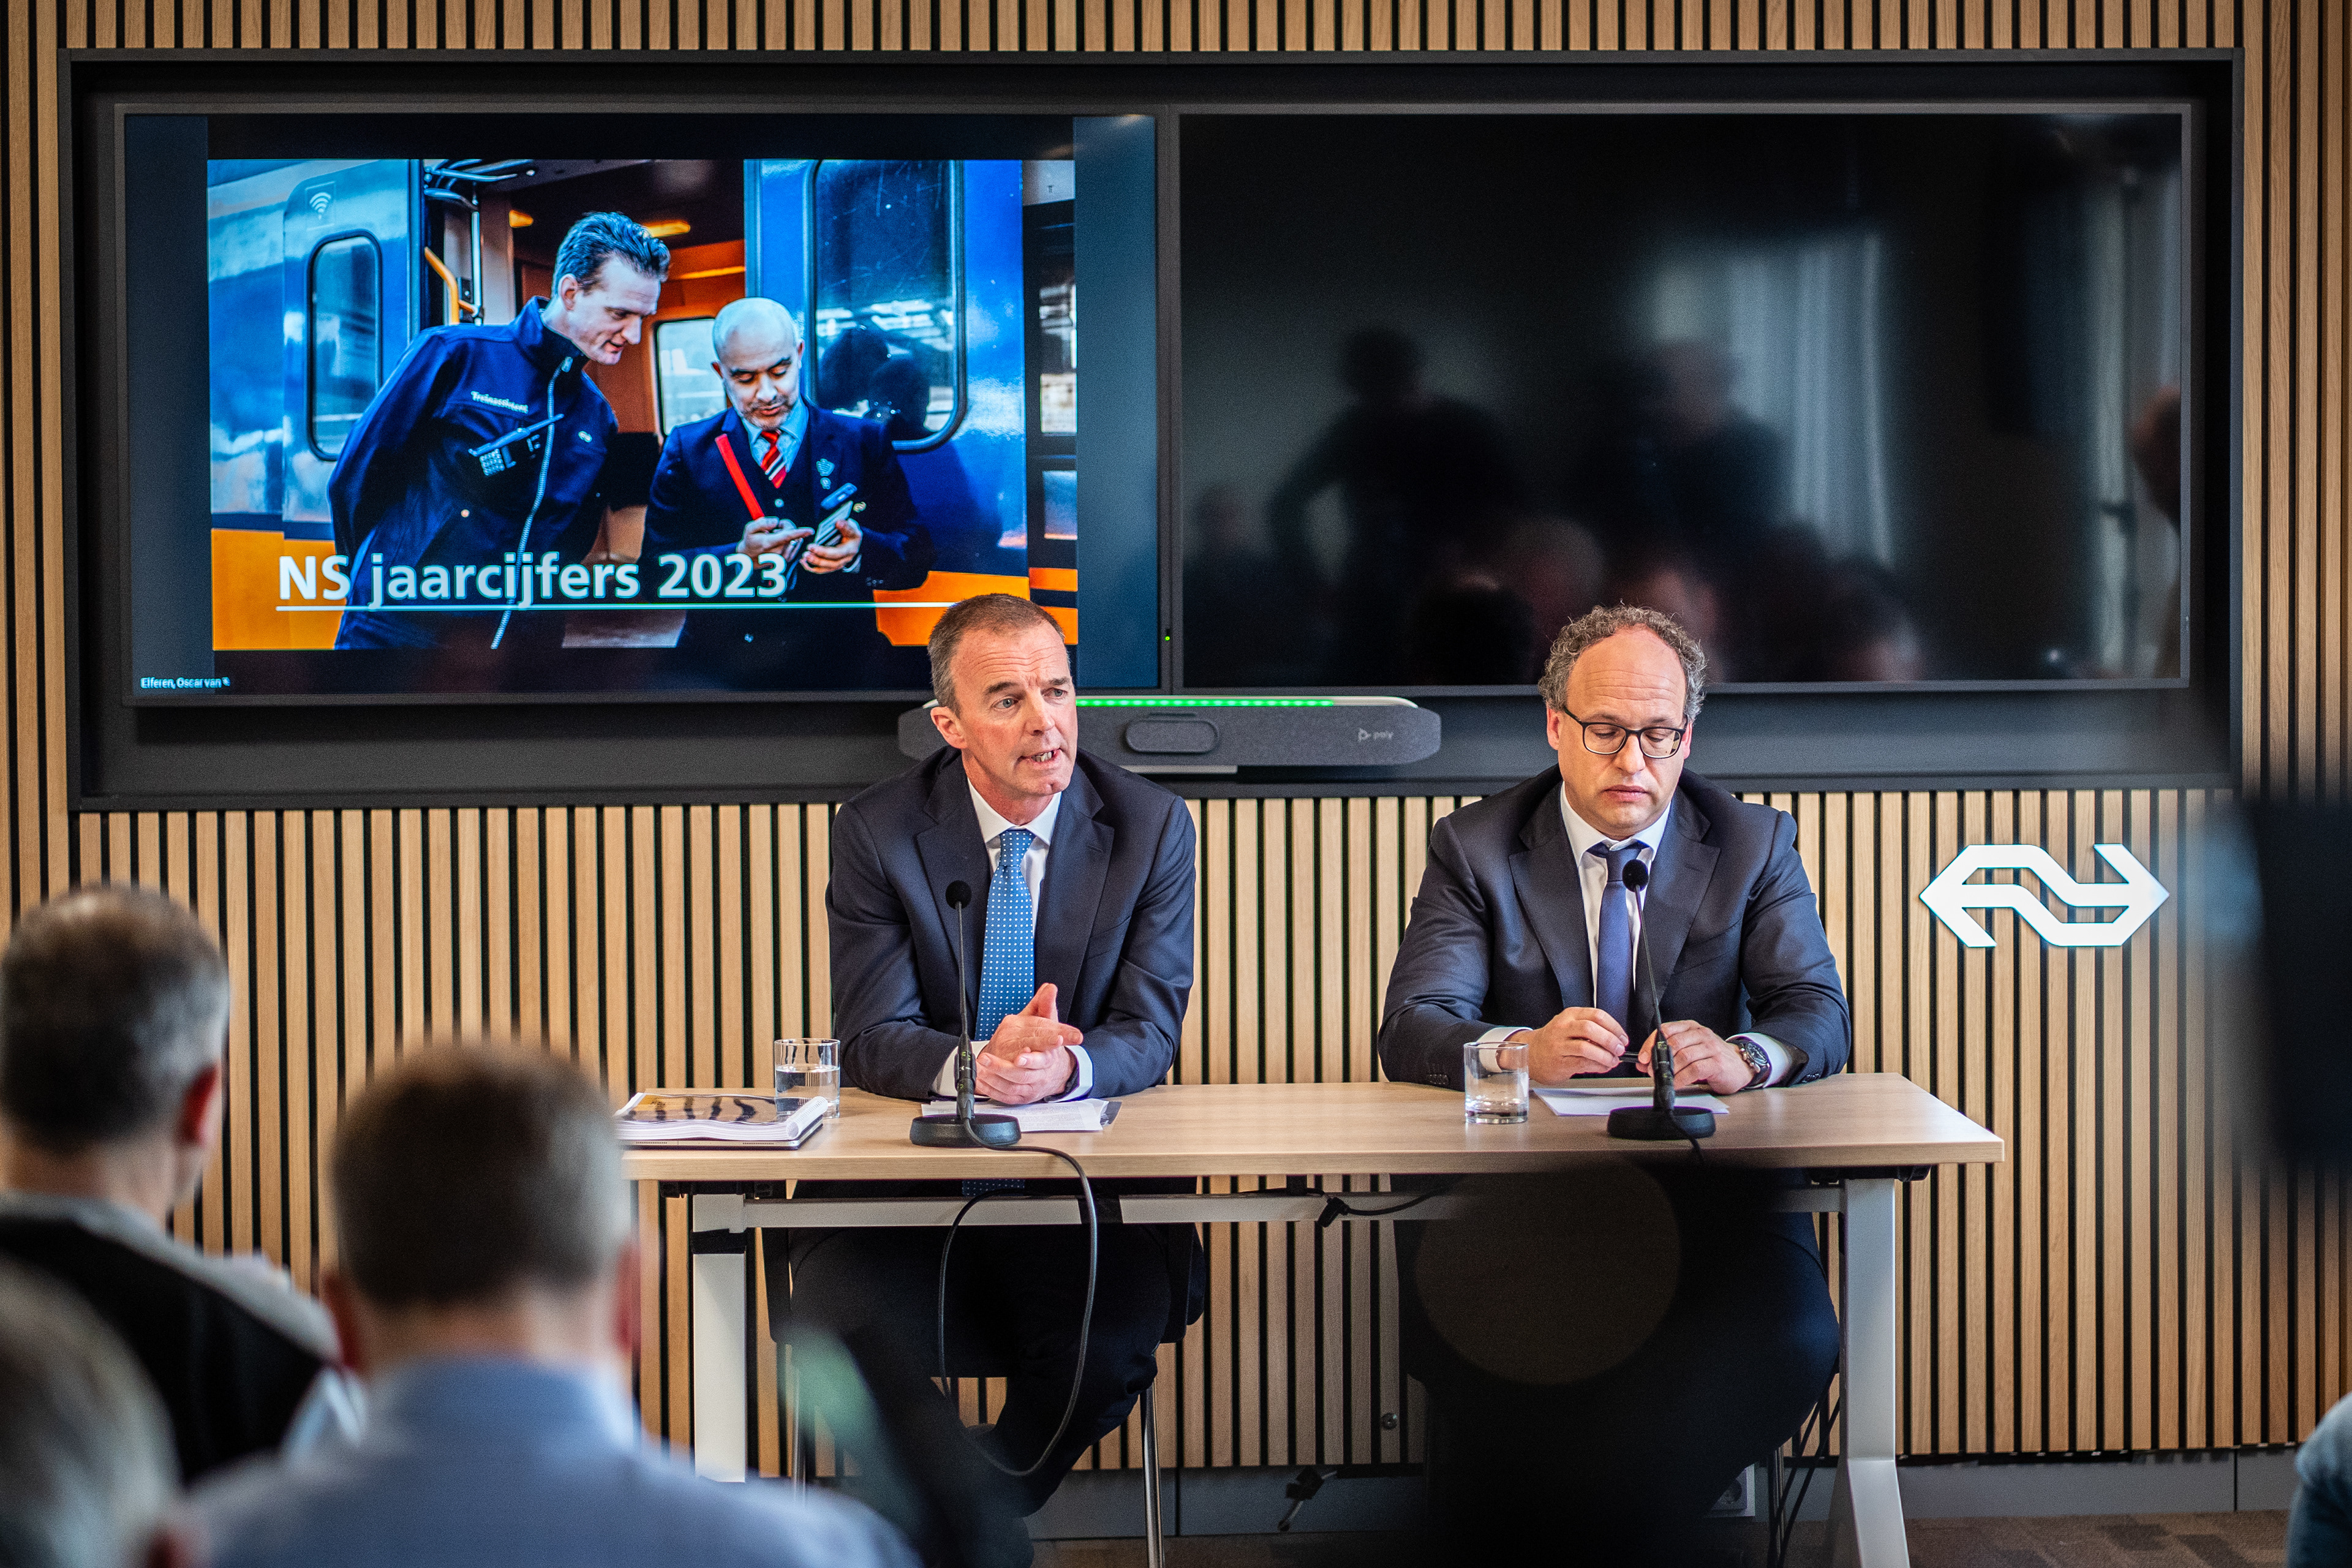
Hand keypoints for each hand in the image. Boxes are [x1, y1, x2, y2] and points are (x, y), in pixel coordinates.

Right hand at [739, 522, 812, 558]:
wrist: (749, 558)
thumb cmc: (750, 541)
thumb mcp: (750, 529)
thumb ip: (762, 522)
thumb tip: (776, 521)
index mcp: (769, 543)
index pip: (787, 536)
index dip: (799, 532)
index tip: (810, 531)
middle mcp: (778, 551)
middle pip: (791, 532)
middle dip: (784, 526)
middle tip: (773, 529)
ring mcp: (783, 556)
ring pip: (794, 538)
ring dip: (787, 534)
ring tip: (774, 537)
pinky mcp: (787, 558)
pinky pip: (795, 543)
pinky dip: (789, 540)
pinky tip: (779, 542)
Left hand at [800, 515, 862, 573]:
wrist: (852, 538)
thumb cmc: (851, 531)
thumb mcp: (851, 526)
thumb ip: (846, 525)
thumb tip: (838, 523)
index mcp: (850, 550)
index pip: (837, 553)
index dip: (824, 552)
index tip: (811, 547)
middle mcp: (846, 559)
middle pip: (831, 564)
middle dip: (817, 560)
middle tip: (806, 554)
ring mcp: (840, 563)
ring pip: (826, 568)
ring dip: (814, 564)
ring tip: (804, 557)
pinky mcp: (833, 565)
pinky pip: (822, 569)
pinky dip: (812, 567)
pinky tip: (804, 562)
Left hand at [977, 983, 1083, 1104]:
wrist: (1054, 1072)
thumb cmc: (1048, 1046)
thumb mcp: (1049, 1024)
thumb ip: (1046, 1006)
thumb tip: (1049, 989)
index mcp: (1049, 1054)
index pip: (1043, 1056)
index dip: (1032, 1057)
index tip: (1021, 1056)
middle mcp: (1040, 1072)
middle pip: (1023, 1073)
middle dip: (1004, 1068)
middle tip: (986, 1058)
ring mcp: (1030, 1086)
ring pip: (1012, 1085)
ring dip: (993, 1077)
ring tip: (978, 1066)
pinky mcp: (1021, 1096)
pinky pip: (1005, 1095)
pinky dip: (992, 1089)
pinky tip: (980, 1079)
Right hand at [1515, 1006, 1628, 1084]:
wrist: (1532, 1054)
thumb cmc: (1555, 1040)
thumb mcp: (1570, 1026)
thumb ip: (1591, 1029)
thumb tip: (1616, 1039)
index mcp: (1570, 1015)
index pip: (1597, 1015)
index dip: (1614, 1027)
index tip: (1622, 1037)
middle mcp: (1563, 1027)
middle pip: (1592, 1028)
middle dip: (1610, 1040)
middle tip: (1619, 1049)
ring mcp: (1559, 1044)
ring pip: (1587, 1047)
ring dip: (1605, 1055)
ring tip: (1613, 1060)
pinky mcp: (1559, 1061)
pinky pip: (1583, 1063)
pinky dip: (1598, 1066)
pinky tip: (1603, 1067)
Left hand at [1636, 1020, 1756, 1094]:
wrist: (1740, 1066)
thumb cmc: (1713, 1058)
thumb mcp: (1690, 1051)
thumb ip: (1667, 1055)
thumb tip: (1643, 1062)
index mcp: (1692, 1027)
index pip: (1666, 1030)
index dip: (1651, 1044)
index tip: (1643, 1058)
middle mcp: (1701, 1034)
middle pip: (1673, 1043)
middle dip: (1659, 1060)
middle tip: (1652, 1071)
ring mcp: (1711, 1048)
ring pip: (1684, 1056)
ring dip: (1670, 1071)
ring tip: (1663, 1079)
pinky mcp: (1717, 1063)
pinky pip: (1695, 1070)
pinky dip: (1682, 1079)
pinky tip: (1676, 1084)